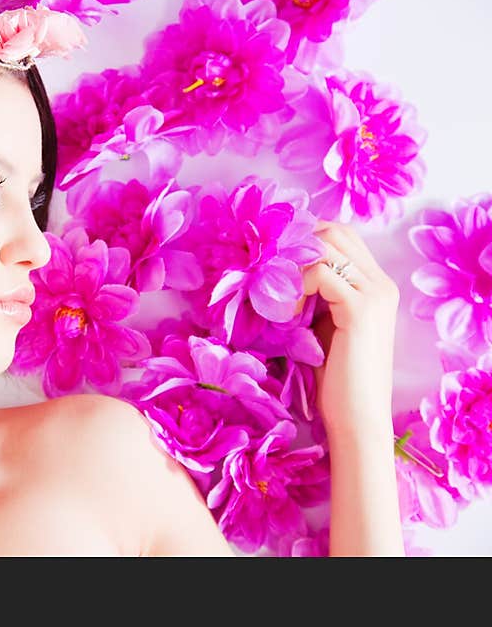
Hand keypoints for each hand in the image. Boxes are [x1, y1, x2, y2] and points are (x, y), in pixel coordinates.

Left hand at [294, 220, 400, 440]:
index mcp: (376, 284)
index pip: (340, 234)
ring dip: (291, 265)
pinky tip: (284, 314)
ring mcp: (374, 293)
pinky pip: (319, 273)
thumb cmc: (335, 378)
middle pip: (334, 230)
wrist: (356, 418)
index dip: (305, 238)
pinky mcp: (360, 309)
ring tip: (275, 297)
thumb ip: (313, 295)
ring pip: (324, 246)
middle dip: (295, 244)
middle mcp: (381, 282)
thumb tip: (276, 270)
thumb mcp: (321, 325)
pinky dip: (294, 288)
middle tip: (269, 272)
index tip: (274, 261)